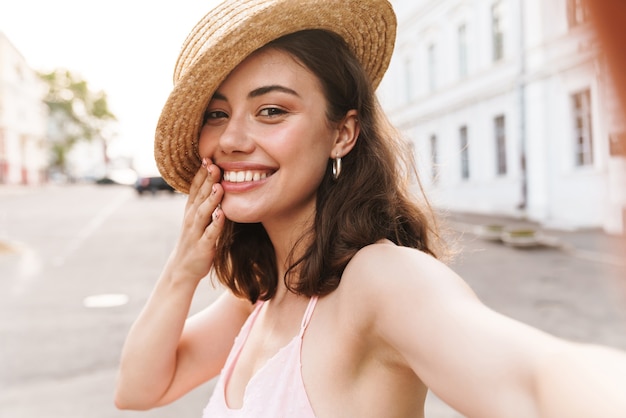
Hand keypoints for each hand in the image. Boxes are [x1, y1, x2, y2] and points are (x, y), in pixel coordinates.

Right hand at [168, 158, 224, 282]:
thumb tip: (215, 180)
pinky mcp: (203, 246)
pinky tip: (222, 215)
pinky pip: (210, 234)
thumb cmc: (194, 239)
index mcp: (192, 209)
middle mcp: (192, 218)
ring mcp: (196, 232)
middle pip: (200, 196)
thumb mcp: (197, 217)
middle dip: (207, 180)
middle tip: (214, 164)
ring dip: (211, 199)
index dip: (201, 173)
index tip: (208, 157)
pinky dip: (216, 224)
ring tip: (219, 186)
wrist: (182, 268)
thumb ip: (205, 200)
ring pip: (204, 213)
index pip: (196, 187)